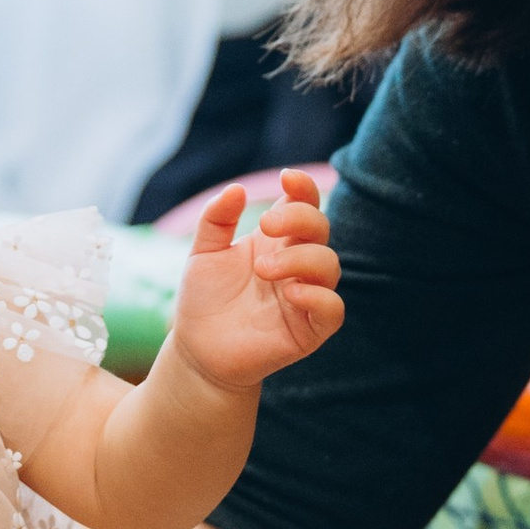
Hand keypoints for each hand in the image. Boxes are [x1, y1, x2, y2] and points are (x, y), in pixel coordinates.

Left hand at [167, 172, 343, 393]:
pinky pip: (332, 309)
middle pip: (320, 228)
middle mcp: (297, 265)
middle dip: (300, 218)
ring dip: (301, 258)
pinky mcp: (309, 330)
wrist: (197, 350)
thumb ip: (216, 219)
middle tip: (266, 226)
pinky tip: (290, 292)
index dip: (304, 188)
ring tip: (263, 269)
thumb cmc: (204, 299)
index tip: (287, 178)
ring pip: (329, 266)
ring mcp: (305, 296)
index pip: (305, 205)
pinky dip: (318, 297)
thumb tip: (237, 189)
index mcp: (277, 241)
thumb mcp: (203, 253)